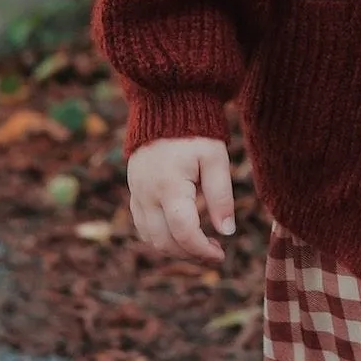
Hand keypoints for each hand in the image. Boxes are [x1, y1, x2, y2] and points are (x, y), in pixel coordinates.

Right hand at [127, 137, 235, 260]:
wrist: (165, 106)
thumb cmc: (196, 132)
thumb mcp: (216, 159)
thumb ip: (221, 196)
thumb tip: (227, 231)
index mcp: (170, 185)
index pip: (183, 232)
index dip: (202, 250)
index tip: (221, 255)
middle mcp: (147, 193)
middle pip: (164, 241)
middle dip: (190, 253)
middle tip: (215, 251)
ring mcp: (137, 192)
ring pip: (150, 237)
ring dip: (175, 248)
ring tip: (201, 243)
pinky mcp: (134, 190)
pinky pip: (142, 225)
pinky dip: (161, 236)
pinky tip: (182, 231)